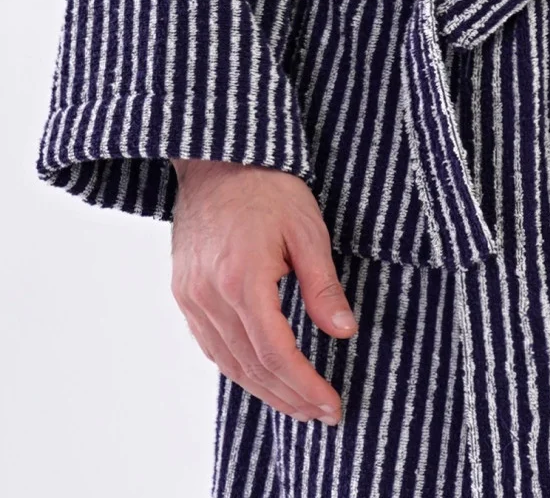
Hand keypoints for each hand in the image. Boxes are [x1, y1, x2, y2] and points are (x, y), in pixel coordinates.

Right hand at [169, 158, 355, 423]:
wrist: (217, 156)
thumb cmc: (268, 185)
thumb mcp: (307, 229)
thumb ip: (323, 286)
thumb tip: (344, 332)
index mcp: (242, 279)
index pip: (277, 353)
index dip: (306, 385)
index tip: (332, 405)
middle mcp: (209, 296)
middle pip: (252, 367)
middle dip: (290, 397)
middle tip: (322, 414)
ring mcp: (190, 297)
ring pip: (229, 363)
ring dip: (265, 390)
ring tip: (298, 405)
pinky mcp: (183, 293)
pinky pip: (211, 346)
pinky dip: (238, 368)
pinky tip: (262, 377)